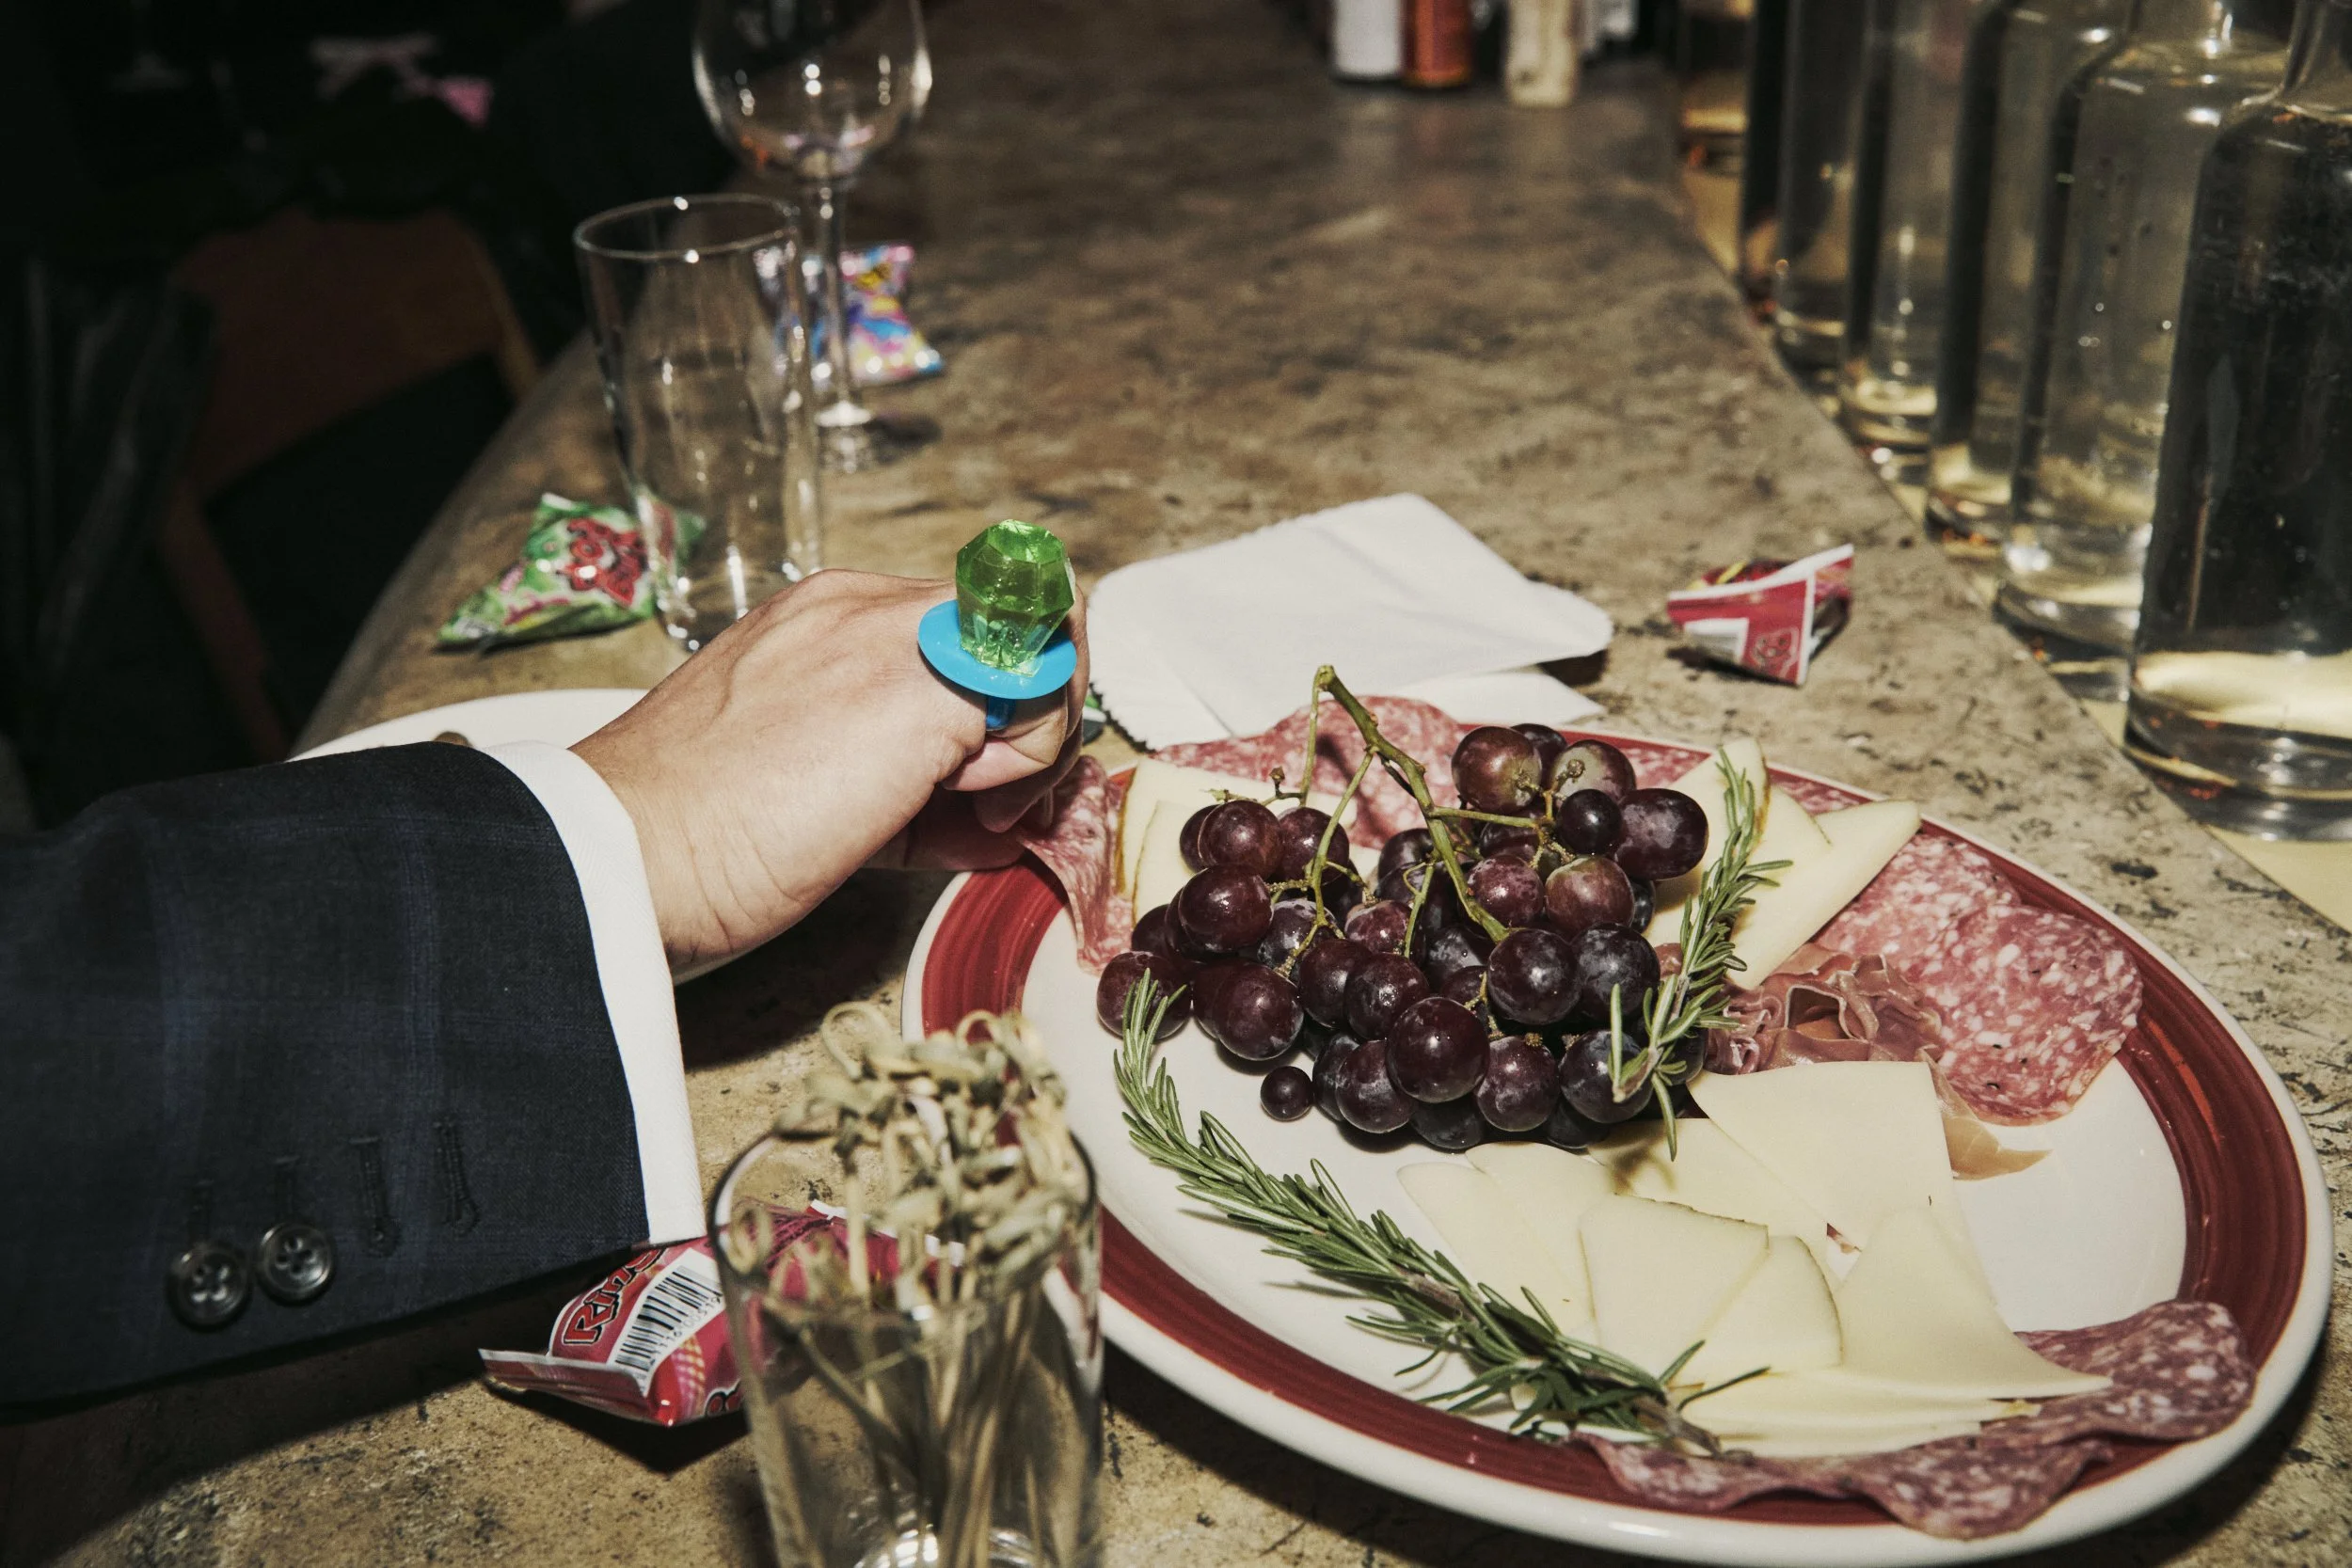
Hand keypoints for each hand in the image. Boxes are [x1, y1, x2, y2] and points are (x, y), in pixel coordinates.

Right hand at [573, 570, 1085, 969]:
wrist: (631, 852)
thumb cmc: (698, 835)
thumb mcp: (812, 776)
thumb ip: (909, 775)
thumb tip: (997, 815)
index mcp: (828, 619)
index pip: (967, 631)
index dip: (995, 701)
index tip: (974, 777)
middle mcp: (866, 607)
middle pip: (1023, 630)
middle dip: (1034, 724)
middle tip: (994, 805)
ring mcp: (898, 636)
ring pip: (1046, 660)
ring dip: (1032, 754)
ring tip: (968, 815)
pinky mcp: (927, 686)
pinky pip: (1040, 714)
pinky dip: (1023, 778)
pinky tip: (954, 816)